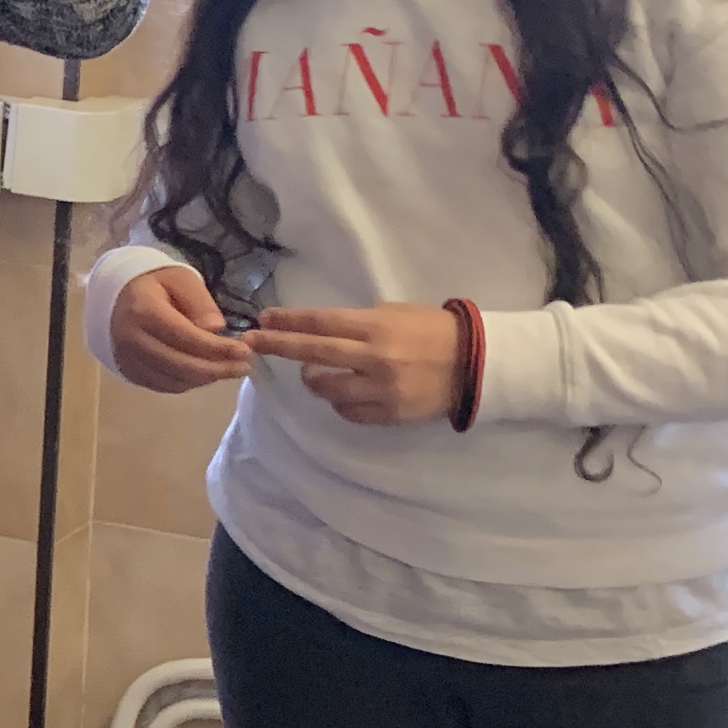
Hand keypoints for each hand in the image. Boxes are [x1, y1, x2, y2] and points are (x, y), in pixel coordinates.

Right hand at [111, 265, 253, 394]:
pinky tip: (204, 374)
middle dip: (217, 369)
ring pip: (174, 380)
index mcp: (144, 312)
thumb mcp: (180, 279)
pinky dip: (188, 383)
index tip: (245, 351)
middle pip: (181, 364)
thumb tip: (215, 330)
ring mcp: (127, 359)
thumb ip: (200, 303)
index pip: (187, 337)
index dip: (218, 348)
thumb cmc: (152, 284)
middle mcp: (132, 340)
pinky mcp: (128, 371)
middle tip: (244, 367)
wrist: (114, 296)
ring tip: (228, 370)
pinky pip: (163, 385)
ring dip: (205, 379)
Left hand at [246, 304, 463, 426]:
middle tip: (250, 342)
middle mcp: (375, 358)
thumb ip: (359, 322)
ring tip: (312, 373)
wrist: (477, 364)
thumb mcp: (396, 313)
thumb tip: (320, 328)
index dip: (288, 322)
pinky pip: (349, 412)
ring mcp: (382, 390)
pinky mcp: (391, 415)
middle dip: (278, 346)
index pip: (320, 323)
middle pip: (313, 353)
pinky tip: (343, 393)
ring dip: (312, 380)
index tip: (262, 320)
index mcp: (377, 327)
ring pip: (327, 390)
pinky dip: (340, 403)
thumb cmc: (435, 330)